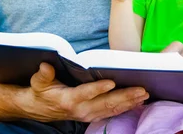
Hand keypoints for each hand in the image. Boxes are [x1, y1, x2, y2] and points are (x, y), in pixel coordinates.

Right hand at [27, 63, 148, 121]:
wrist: (38, 109)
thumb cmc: (40, 92)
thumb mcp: (38, 81)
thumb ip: (43, 74)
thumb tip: (46, 65)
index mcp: (68, 99)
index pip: (86, 93)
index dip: (98, 88)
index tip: (111, 82)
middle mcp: (81, 109)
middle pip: (106, 103)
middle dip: (125, 96)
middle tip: (141, 89)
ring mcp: (88, 114)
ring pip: (112, 109)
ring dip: (129, 102)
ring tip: (144, 95)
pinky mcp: (93, 116)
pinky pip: (112, 113)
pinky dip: (125, 108)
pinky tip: (137, 102)